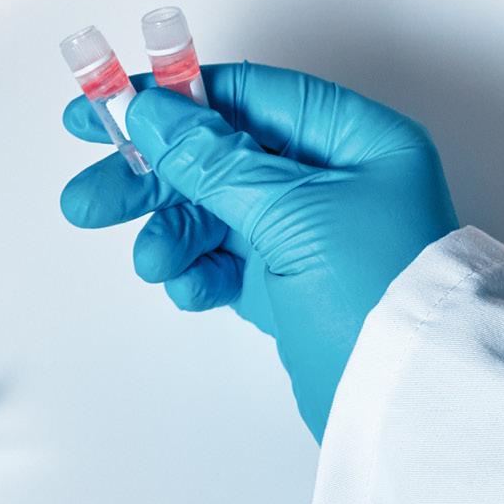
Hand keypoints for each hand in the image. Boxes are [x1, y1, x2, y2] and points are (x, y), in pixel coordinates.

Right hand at [60, 62, 457, 440]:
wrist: (413, 408)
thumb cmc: (380, 297)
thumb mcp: (291, 212)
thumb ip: (214, 158)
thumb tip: (154, 109)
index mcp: (355, 140)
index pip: (247, 95)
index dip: (173, 98)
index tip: (109, 106)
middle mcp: (334, 179)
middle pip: (219, 155)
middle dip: (153, 177)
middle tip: (90, 194)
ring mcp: (309, 233)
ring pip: (213, 212)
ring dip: (172, 233)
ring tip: (152, 262)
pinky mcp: (290, 285)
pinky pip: (224, 262)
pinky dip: (198, 271)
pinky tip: (190, 287)